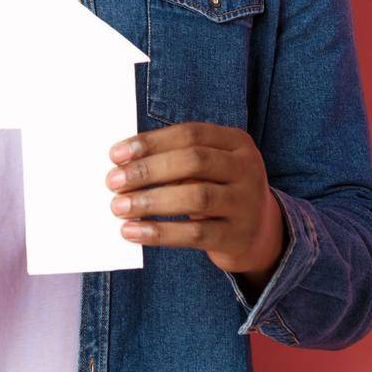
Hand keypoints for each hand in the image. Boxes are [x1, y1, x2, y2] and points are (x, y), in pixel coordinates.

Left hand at [105, 122, 284, 287]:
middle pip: (194, 161)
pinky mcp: (237, 237)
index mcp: (236, 142)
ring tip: (119, 207)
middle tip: (113, 181)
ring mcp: (246, 204)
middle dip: (148, 170)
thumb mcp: (207, 168)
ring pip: (195, 197)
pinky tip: (133, 232)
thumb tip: (122, 164)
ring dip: (150, 201)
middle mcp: (247, 169)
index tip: (115, 154)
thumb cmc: (217, 189)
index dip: (151, 142)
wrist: (258, 234)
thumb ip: (174, 160)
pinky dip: (159, 233)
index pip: (190, 134)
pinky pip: (194, 234)